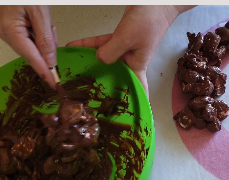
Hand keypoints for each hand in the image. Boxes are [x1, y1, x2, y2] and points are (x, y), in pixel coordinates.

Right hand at [0, 5, 57, 87]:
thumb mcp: (40, 13)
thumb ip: (46, 39)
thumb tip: (50, 61)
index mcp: (10, 30)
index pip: (31, 58)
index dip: (44, 71)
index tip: (54, 83)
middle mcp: (5, 32)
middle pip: (32, 53)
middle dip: (46, 47)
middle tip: (50, 29)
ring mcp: (6, 30)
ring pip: (32, 46)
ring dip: (43, 39)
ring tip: (43, 20)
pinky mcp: (10, 27)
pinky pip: (29, 38)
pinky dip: (39, 33)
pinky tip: (40, 21)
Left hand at [66, 5, 193, 94]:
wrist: (157, 1)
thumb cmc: (149, 21)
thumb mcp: (127, 38)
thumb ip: (110, 51)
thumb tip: (98, 60)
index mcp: (138, 67)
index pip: (138, 92)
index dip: (134, 105)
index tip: (126, 118)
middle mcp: (131, 61)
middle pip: (115, 78)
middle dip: (102, 86)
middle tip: (85, 97)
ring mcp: (125, 49)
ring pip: (105, 60)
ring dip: (89, 63)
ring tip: (71, 70)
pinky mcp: (120, 37)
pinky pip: (101, 44)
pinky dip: (89, 45)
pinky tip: (74, 46)